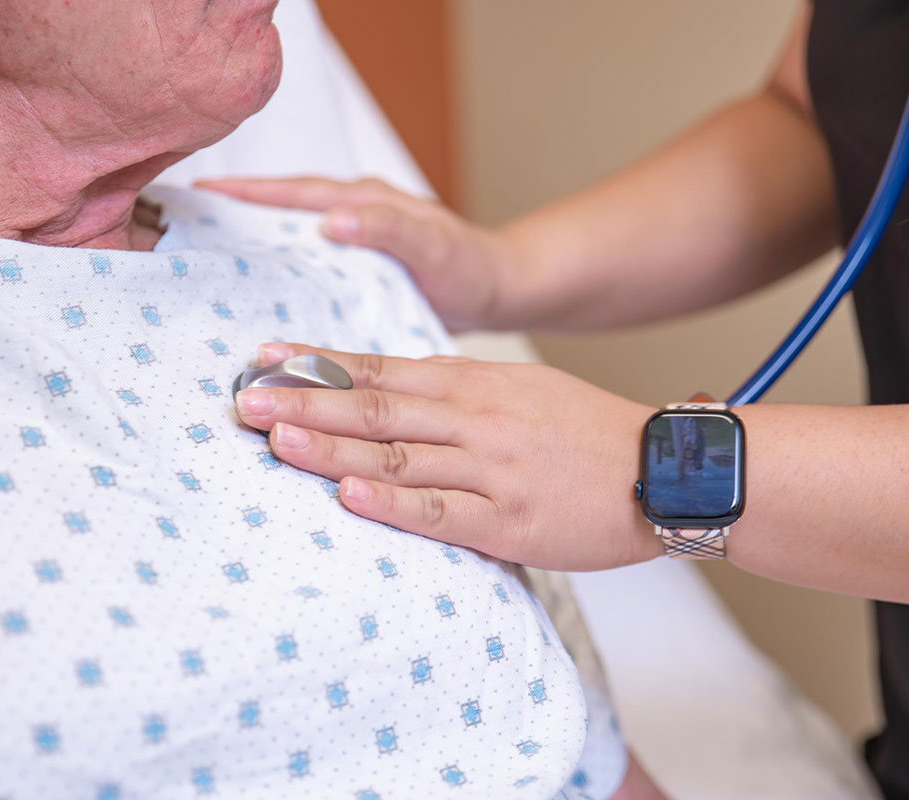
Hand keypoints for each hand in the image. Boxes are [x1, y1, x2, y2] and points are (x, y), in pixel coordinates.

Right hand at [195, 176, 525, 331]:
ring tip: (204, 268)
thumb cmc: (467, 264)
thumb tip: (332, 218)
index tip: (200, 194)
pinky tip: (257, 303)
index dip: (247, 193)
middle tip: (183, 229)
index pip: (294, 192)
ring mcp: (351, 244)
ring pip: (290, 239)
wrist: (496, 291)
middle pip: (281, 211)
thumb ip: (388, 227)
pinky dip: (280, 277)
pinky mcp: (356, 272)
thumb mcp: (432, 243)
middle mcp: (351, 217)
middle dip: (234, 215)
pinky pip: (307, 268)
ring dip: (252, 249)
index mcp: (362, 202)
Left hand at [233, 342, 661, 570]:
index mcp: (472, 383)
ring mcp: (490, 470)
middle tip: (246, 399)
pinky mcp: (508, 521)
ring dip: (332, 449)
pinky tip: (348, 496)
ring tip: (276, 441)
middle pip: (375, 409)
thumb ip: (451, 389)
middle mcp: (474, 419)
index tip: (263, 359)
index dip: (317, 366)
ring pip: (398, 457)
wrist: (662, 469)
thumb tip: (383, 386)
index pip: (379, 370)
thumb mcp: (516, 388)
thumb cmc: (582, 429)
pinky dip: (391, 504)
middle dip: (305, 402)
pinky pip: (440, 512)